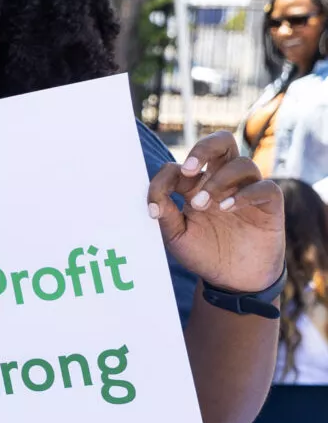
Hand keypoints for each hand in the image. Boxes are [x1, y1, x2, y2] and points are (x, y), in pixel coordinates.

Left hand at [149, 132, 283, 292]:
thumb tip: (154, 200)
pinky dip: (245, 193)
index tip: (156, 204)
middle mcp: (223, 181)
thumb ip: (166, 215)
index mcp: (196, 186)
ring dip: (219, 181)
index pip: (182, 165)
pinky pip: (264, 187)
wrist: (233, 279)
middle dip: (204, 149)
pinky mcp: (269, 204)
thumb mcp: (177, 237)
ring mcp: (247, 189)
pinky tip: (227, 208)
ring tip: (204, 205)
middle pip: (221, 143)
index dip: (167, 178)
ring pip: (242, 163)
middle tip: (190, 170)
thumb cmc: (204, 253)